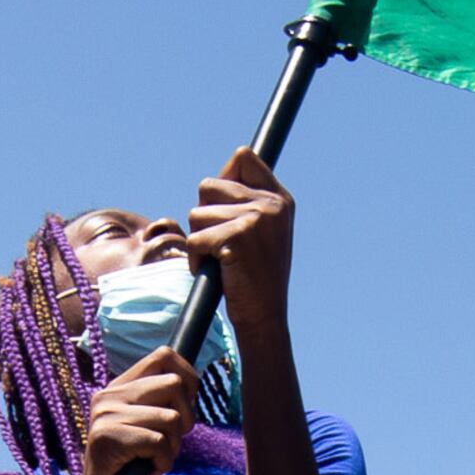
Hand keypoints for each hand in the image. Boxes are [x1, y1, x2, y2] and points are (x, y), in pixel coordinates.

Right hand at [79, 352, 196, 474]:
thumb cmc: (136, 469)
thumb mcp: (152, 427)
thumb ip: (164, 401)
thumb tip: (191, 380)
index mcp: (119, 388)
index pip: (164, 356)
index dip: (189, 378)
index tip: (186, 406)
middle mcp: (108, 396)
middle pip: (174, 384)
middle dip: (185, 418)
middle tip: (169, 442)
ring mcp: (104, 416)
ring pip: (170, 417)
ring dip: (173, 446)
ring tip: (153, 458)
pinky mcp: (105, 438)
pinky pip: (159, 441)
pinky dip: (163, 461)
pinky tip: (147, 469)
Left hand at [183, 146, 296, 337]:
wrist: (265, 317)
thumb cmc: (255, 277)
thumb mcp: (262, 232)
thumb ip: (246, 202)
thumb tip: (212, 181)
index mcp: (280, 199)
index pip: (243, 157)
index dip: (224, 177)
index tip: (224, 207)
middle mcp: (271, 204)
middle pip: (208, 185)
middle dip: (204, 215)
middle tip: (221, 243)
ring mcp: (256, 219)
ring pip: (196, 213)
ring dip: (199, 240)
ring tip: (221, 260)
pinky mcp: (237, 238)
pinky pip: (194, 239)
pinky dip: (196, 259)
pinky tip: (217, 272)